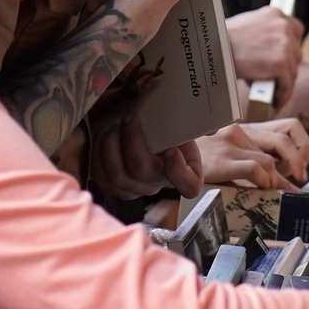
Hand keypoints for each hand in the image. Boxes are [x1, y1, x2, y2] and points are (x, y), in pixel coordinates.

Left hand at [89, 116, 203, 199]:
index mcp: (187, 171)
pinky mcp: (116, 188)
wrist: (148, 128)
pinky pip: (103, 179)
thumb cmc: (169, 124)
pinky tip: (104, 137)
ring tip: (114, 126)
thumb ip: (197, 122)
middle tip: (130, 118)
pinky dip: (100, 157)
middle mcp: (162, 184)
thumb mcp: (186, 121)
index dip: (178, 172)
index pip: (189, 187)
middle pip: (143, 173)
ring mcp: (138, 189)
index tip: (170, 149)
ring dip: (111, 148)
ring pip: (118, 177)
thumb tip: (209, 122)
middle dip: (133, 142)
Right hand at [196, 120, 308, 187]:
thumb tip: (271, 182)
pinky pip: (255, 168)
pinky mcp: (222, 160)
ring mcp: (230, 145)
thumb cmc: (190, 162)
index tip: (300, 173)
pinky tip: (260, 190)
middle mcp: (237, 132)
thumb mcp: (220, 156)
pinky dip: (263, 181)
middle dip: (293, 167)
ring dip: (275, 181)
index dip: (296, 154)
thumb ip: (243, 161)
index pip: (282, 132)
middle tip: (297, 189)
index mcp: (240, 129)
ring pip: (269, 161)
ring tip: (275, 194)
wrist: (161, 159)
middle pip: (280, 146)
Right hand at [226, 6, 304, 96]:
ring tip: (267, 90)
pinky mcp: (281, 63)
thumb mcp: (248, 26)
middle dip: (285, 68)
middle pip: (296, 53)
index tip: (283, 60)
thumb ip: (264, 32)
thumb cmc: (222, 41)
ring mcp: (284, 44)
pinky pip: (287, 84)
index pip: (296, 31)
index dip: (290, 48)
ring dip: (281, 82)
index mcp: (275, 14)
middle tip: (271, 78)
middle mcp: (283, 25)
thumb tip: (272, 50)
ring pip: (292, 71)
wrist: (211, 49)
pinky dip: (281, 94)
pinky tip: (274, 100)